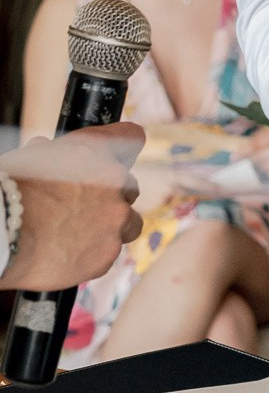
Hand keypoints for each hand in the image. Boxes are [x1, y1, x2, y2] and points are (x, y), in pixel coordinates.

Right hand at [2, 124, 144, 290]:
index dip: (122, 149)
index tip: (115, 159)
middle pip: (129, 189)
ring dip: (110, 229)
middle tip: (80, 211)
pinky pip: (106, 255)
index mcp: (98, 152)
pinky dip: (91, 256)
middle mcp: (116, 183)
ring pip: (128, 224)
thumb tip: (44, 148)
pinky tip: (66, 255)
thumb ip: (50, 153)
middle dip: (109, 199)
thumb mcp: (30, 159)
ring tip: (77, 237)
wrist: (0, 233)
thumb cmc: (8, 193)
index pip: (130, 137)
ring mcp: (116, 219)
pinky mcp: (107, 253)